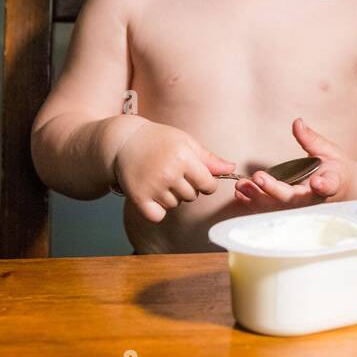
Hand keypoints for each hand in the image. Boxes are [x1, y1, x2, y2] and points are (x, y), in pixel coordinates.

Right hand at [112, 122, 235, 222]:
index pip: (209, 185)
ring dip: (171, 196)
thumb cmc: (159, 140)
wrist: (125, 142)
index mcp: (184, 158)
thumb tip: (231, 168)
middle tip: (172, 172)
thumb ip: (208, 158)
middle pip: (192, 196)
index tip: (197, 176)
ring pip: (175, 205)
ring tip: (159, 178)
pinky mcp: (139, 198)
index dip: (206, 183)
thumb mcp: (186, 142)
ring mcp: (153, 187)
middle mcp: (169, 173)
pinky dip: (157, 209)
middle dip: (187, 187)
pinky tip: (152, 194)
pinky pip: (158, 216)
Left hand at [234, 118, 356, 209]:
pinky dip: (255, 202)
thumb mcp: (329, 150)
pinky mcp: (289, 209)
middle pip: (294, 199)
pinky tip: (240, 195)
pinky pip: (271, 208)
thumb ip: (311, 139)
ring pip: (279, 207)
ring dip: (259, 197)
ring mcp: (300, 207)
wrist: (343, 189)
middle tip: (258, 178)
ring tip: (241, 186)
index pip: (329, 186)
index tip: (317, 182)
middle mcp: (314, 199)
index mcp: (332, 183)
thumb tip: (297, 123)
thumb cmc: (337, 169)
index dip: (323, 186)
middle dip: (274, 190)